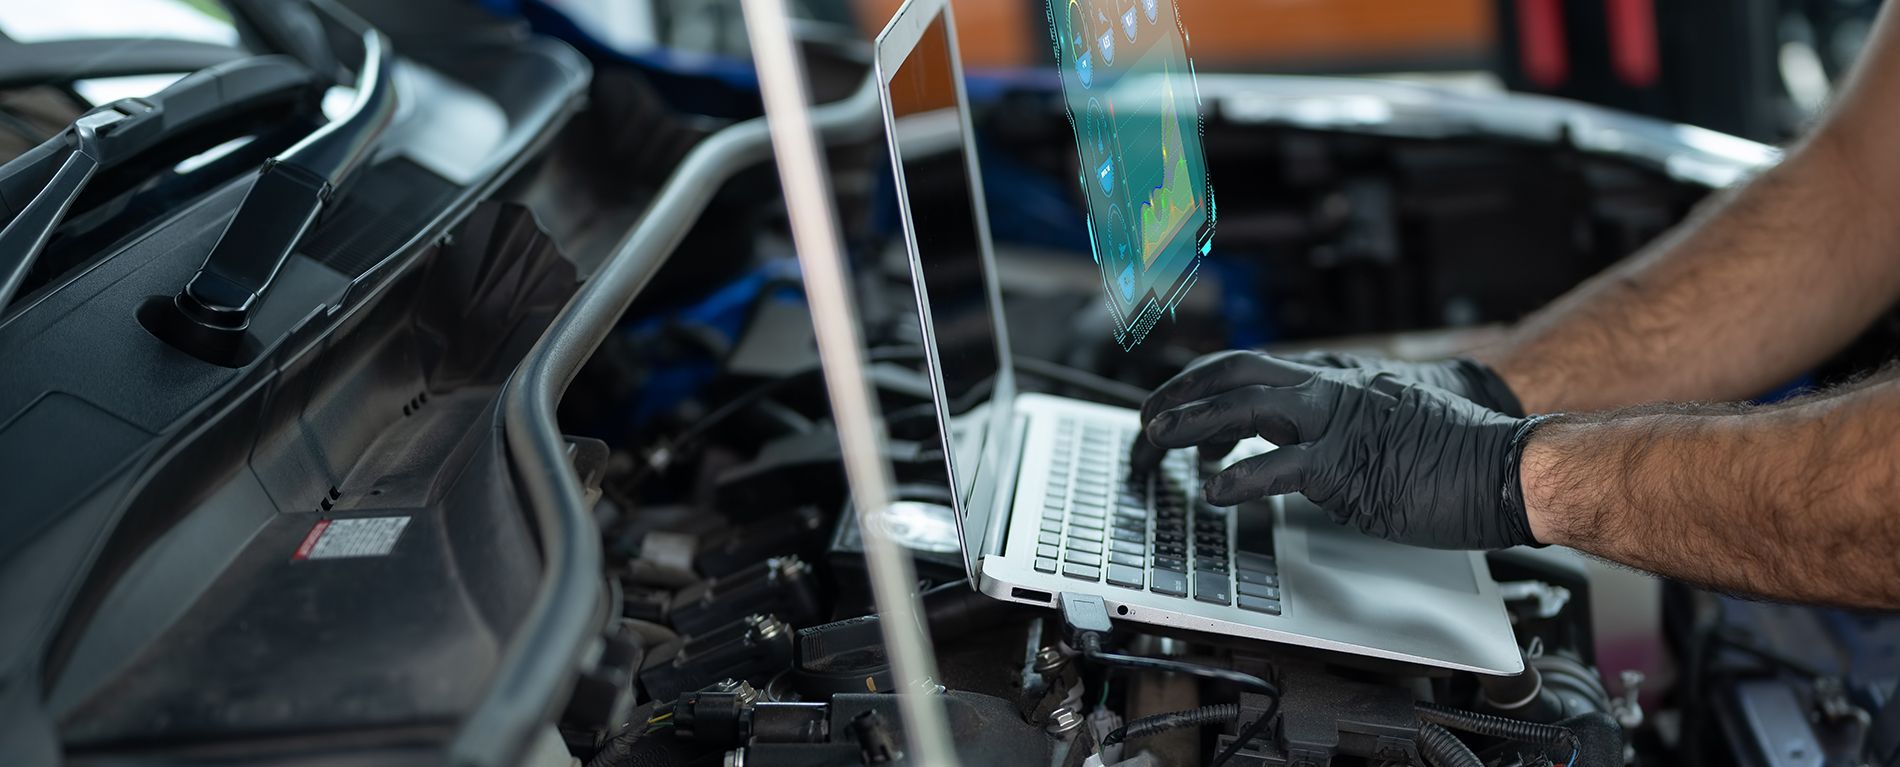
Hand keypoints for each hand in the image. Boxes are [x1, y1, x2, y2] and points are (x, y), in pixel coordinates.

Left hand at [1130, 351, 1543, 549]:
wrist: (1508, 465)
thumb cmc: (1452, 453)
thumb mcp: (1380, 423)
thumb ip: (1333, 427)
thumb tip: (1286, 449)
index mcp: (1336, 379)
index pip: (1252, 367)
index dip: (1204, 382)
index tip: (1176, 404)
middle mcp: (1331, 389)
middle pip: (1236, 375)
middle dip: (1184, 393)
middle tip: (1149, 419)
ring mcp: (1338, 423)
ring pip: (1246, 407)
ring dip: (1194, 422)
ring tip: (1158, 438)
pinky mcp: (1349, 464)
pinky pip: (1280, 466)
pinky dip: (1239, 478)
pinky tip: (1213, 491)